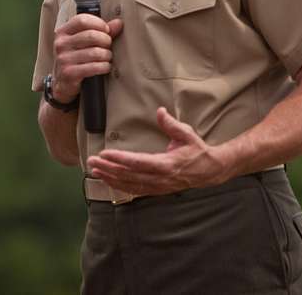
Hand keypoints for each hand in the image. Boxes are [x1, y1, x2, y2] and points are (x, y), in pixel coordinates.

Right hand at [51, 15, 123, 102]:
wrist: (63, 82)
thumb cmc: (76, 58)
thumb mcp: (83, 42)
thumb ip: (100, 31)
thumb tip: (118, 23)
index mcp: (63, 32)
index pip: (82, 20)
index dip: (98, 23)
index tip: (106, 30)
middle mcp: (61, 44)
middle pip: (91, 35)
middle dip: (106, 40)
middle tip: (108, 46)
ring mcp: (63, 59)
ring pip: (95, 52)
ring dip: (106, 55)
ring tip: (107, 57)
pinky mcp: (69, 73)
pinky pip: (93, 67)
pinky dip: (104, 67)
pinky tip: (105, 67)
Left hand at [86, 107, 230, 194]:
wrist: (210, 171)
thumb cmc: (197, 150)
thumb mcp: (186, 133)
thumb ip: (171, 124)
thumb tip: (160, 111)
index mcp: (166, 164)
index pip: (137, 162)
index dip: (119, 159)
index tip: (104, 153)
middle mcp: (160, 178)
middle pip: (129, 175)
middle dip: (108, 168)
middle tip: (91, 161)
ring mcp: (158, 186)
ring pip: (129, 184)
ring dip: (110, 178)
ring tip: (94, 171)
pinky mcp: (157, 190)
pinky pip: (135, 190)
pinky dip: (120, 186)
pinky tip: (108, 181)